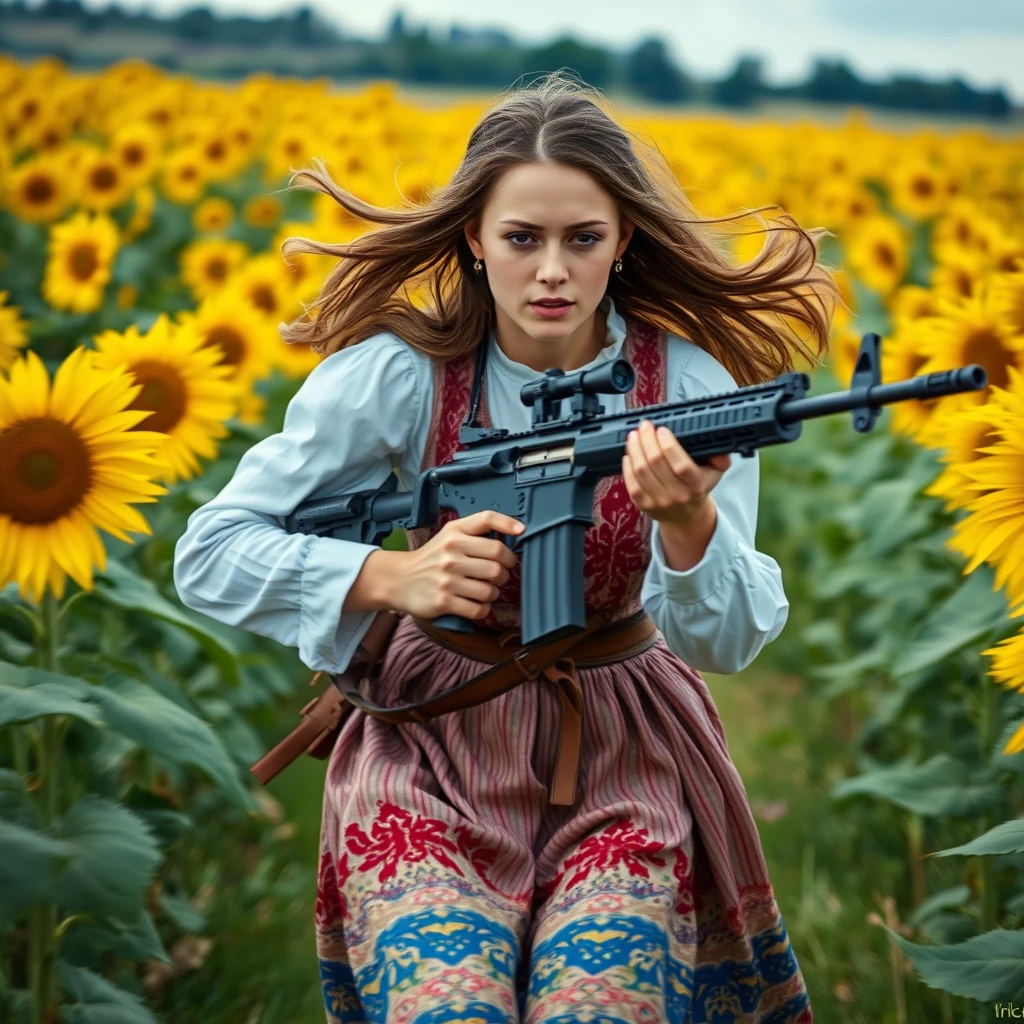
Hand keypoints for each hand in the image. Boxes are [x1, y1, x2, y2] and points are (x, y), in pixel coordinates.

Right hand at [369, 510, 523, 620]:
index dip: (508, 524)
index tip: (521, 531)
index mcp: (454, 534)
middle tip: (498, 574)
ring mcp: (447, 579)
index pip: (487, 520)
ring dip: (494, 593)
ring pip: (490, 589)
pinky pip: (479, 609)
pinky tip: (476, 604)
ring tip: (485, 590)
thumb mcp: (449, 534)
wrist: (398, 579)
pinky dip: (483, 609)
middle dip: (504, 572)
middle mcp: (451, 554)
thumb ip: (477, 529)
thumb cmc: (431, 557)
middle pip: (497, 562)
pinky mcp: (444, 602)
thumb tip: (516, 529)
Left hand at [622, 419, 730, 525]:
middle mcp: (677, 495)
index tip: (661, 429)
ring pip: (641, 471)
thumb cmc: (698, 487)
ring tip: (634, 435)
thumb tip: (716, 442)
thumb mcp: (715, 472)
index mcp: (696, 485)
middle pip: (656, 463)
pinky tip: (629, 453)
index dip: (668, 445)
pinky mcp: (642, 505)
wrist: (686, 516)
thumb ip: (719, 457)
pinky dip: (627, 465)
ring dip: (635, 449)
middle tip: (644, 426)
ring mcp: (658, 501)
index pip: (681, 465)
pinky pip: (631, 482)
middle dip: (647, 440)